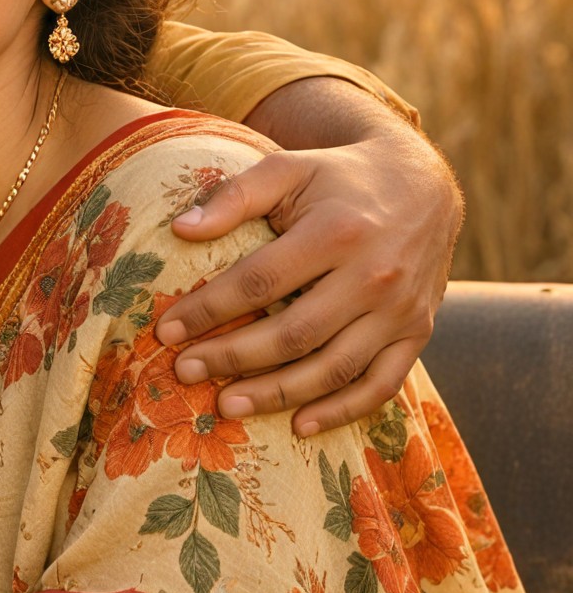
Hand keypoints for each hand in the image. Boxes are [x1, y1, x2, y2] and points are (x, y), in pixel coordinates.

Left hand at [156, 130, 461, 435]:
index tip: (167, 331)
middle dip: (232, 357)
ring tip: (226, 404)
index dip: (209, 310)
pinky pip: (381, 384)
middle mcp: (375, 274)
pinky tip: (299, 424)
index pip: (260, 282)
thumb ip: (235, 196)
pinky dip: (342, 411)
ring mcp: (401, 309)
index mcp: (338, 231)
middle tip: (184, 371)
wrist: (424, 185)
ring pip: (334, 368)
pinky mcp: (418, 332)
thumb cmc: (339, 178)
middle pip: (293, 333)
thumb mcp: (288, 168)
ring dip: (277, 393)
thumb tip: (180, 230)